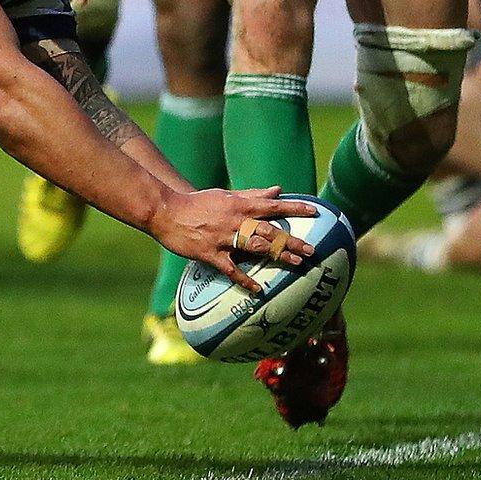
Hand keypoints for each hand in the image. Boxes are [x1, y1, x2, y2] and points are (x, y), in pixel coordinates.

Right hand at [152, 185, 314, 293]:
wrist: (166, 211)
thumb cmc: (198, 202)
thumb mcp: (226, 194)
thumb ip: (252, 194)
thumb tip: (278, 190)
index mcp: (239, 205)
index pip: (273, 205)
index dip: (295, 207)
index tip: (315, 211)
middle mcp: (235, 221)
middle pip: (269, 230)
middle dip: (292, 240)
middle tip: (312, 250)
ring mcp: (223, 238)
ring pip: (255, 247)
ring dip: (277, 255)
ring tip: (296, 263)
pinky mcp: (209, 253)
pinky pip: (231, 268)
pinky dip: (245, 279)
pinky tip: (258, 289)